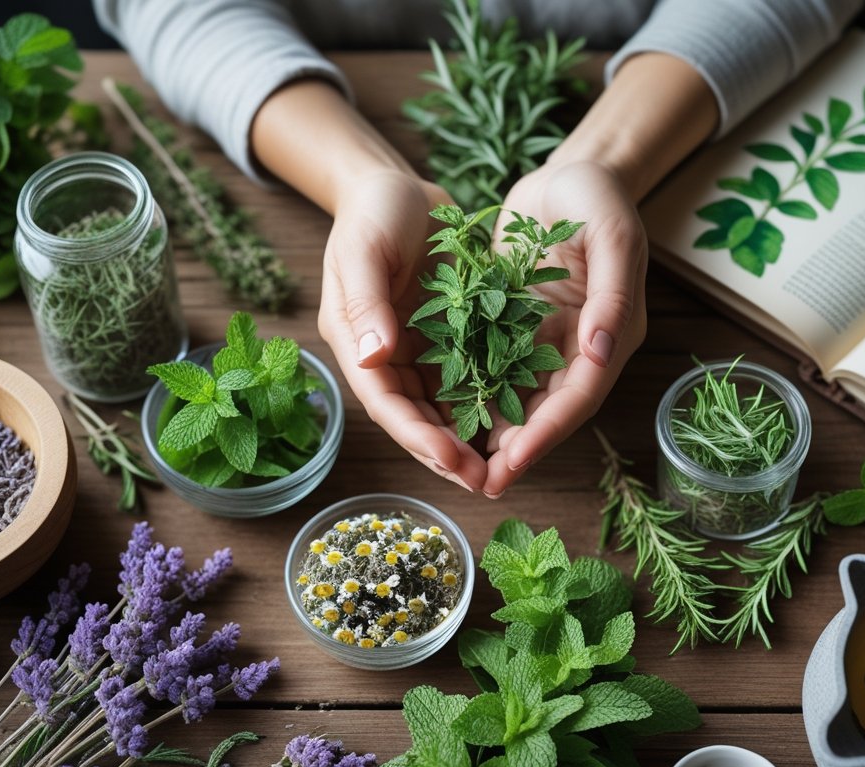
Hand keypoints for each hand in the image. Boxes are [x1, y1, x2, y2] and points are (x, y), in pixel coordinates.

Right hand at [317, 170, 486, 490]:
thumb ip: (366, 302)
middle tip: (483, 480)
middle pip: (412, 415)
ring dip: (465, 439)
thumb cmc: (373, 211)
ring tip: (499, 468)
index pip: (384, 399)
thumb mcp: (364, 249)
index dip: (415, 433)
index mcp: (354, 338)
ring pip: (438, 407)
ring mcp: (412, 349)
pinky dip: (481, 405)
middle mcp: (381, 353)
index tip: (450, 457)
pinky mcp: (442, 338)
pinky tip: (510, 426)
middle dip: (444, 451)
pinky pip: (463, 380)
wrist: (396, 187)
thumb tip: (373, 355)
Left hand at [482, 159, 647, 496]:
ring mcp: (552, 339)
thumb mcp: (612, 235)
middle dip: (519, 447)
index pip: (580, 394)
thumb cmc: (596, 195)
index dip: (548, 430)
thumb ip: (611, 295)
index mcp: (612, 332)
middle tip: (482, 482)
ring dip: (495, 432)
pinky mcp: (521, 327)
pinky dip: (478, 395)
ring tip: (461, 464)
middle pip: (551, 408)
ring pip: (523, 397)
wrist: (569, 172)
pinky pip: (498, 369)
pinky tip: (448, 418)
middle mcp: (584, 346)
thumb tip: (600, 354)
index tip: (514, 459)